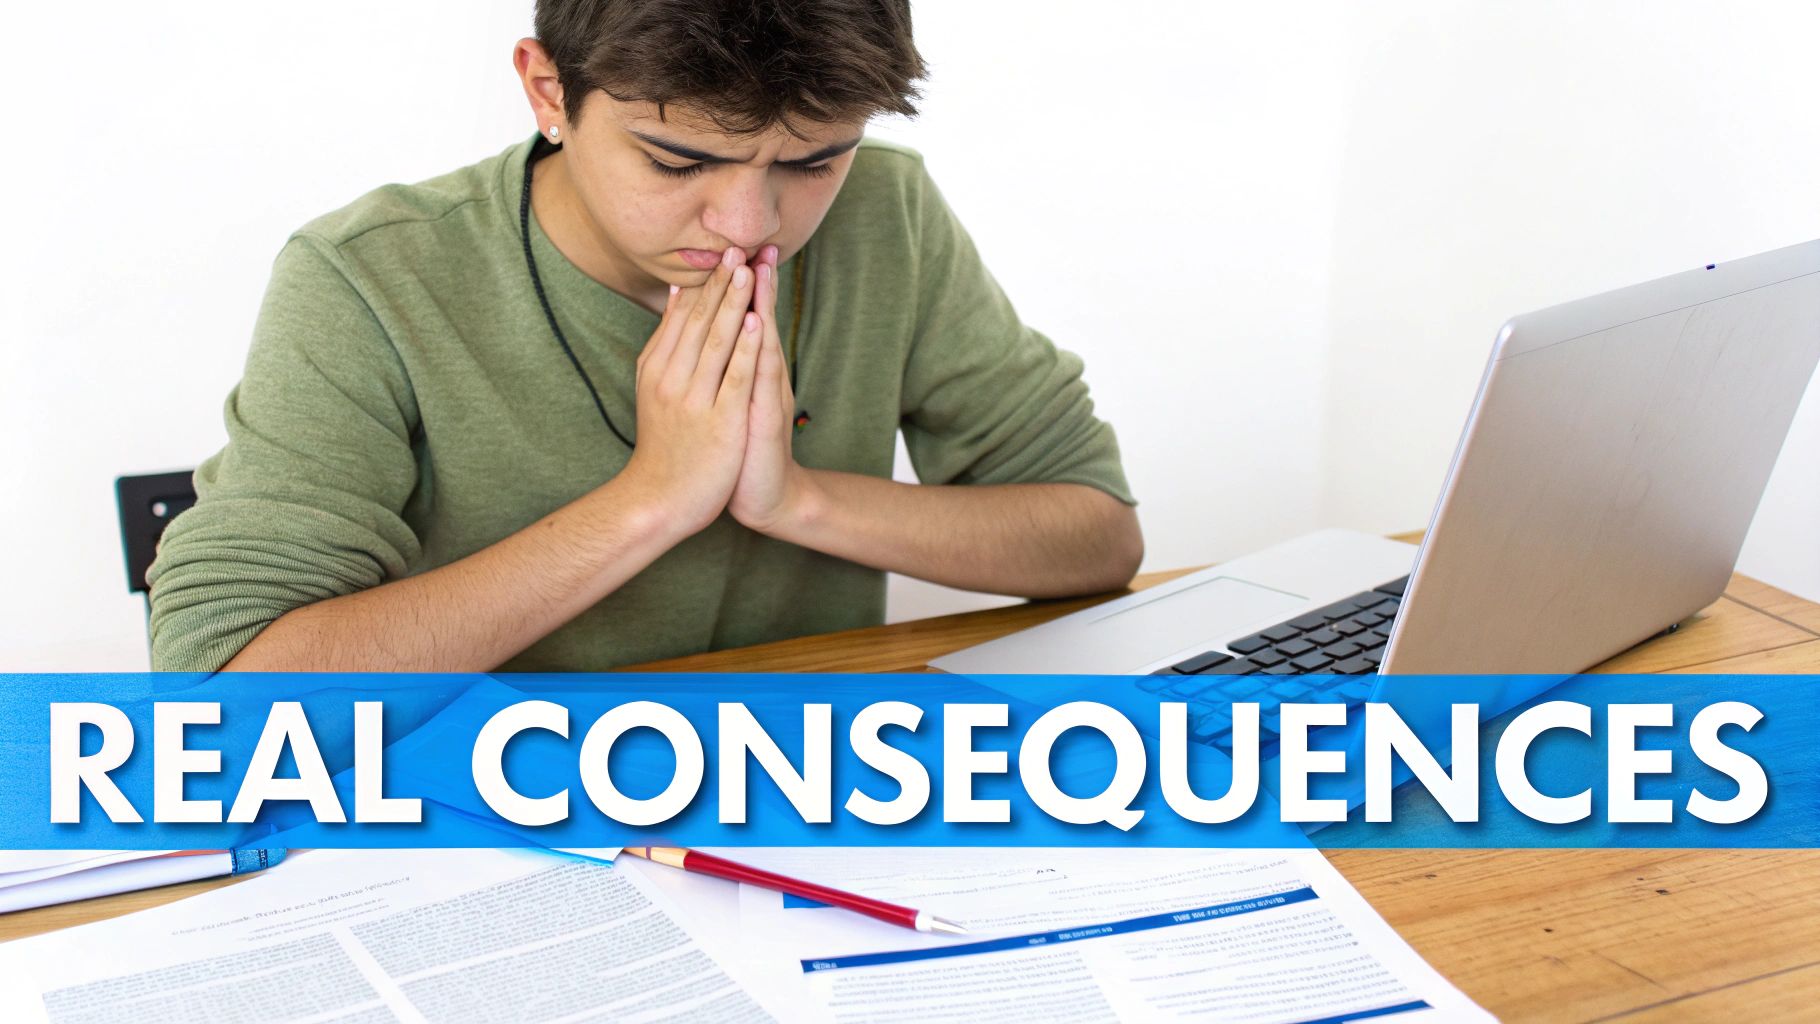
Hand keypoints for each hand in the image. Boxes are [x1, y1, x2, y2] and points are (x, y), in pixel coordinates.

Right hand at [617, 247, 763, 536]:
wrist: (659, 499)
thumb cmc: (664, 445)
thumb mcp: (656, 386)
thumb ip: (667, 342)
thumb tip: (676, 294)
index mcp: (657, 367)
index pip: (683, 316)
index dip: (706, 284)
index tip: (722, 252)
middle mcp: (671, 377)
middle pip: (699, 322)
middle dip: (720, 284)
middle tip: (737, 247)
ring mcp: (694, 399)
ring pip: (716, 342)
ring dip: (732, 304)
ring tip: (746, 270)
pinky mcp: (718, 421)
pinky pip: (733, 378)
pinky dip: (743, 348)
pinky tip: (754, 322)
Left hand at [729, 245, 813, 533]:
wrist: (766, 495)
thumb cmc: (744, 448)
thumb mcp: (735, 401)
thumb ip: (730, 368)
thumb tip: (718, 338)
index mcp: (752, 371)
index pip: (751, 318)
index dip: (750, 285)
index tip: (747, 247)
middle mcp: (764, 377)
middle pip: (761, 319)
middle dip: (758, 281)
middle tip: (757, 240)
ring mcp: (766, 394)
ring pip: (764, 339)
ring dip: (763, 301)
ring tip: (759, 265)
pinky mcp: (764, 416)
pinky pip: (762, 376)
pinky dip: (760, 348)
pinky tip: (761, 323)